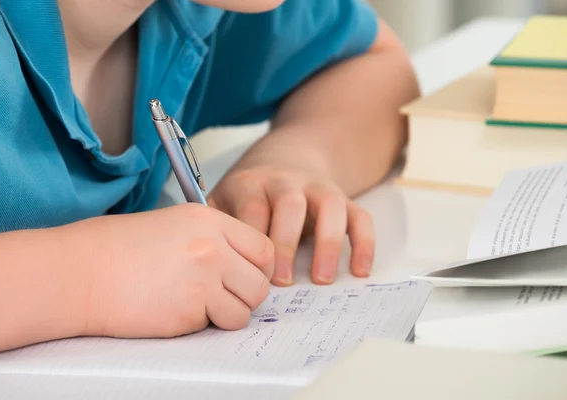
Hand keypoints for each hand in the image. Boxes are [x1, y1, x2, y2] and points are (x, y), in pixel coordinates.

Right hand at [85, 204, 274, 337]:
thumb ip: (212, 239)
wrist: (81, 272)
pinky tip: (175, 310)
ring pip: (244, 311)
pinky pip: (215, 325)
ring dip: (226, 314)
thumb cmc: (117, 248)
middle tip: (223, 296)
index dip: (260, 268)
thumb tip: (240, 264)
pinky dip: (201, 324)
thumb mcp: (173, 225)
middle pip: (260, 284)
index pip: (263, 248)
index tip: (248, 277)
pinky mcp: (189, 312)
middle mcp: (212, 248)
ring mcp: (203, 281)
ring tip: (197, 305)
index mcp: (209, 221)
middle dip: (246, 295)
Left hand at [207, 161, 374, 285]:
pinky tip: (360, 270)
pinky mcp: (342, 197)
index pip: (252, 207)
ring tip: (322, 279)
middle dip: (286, 243)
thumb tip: (202, 262)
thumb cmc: (250, 191)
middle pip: (290, 204)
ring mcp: (318, 188)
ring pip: (330, 206)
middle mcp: (287, 181)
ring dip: (328, 243)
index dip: (253, 240)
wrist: (287, 156)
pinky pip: (359, 215)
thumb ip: (214, 224)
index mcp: (251, 181)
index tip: (248, 272)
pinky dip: (364, 242)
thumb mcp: (224, 198)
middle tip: (282, 281)